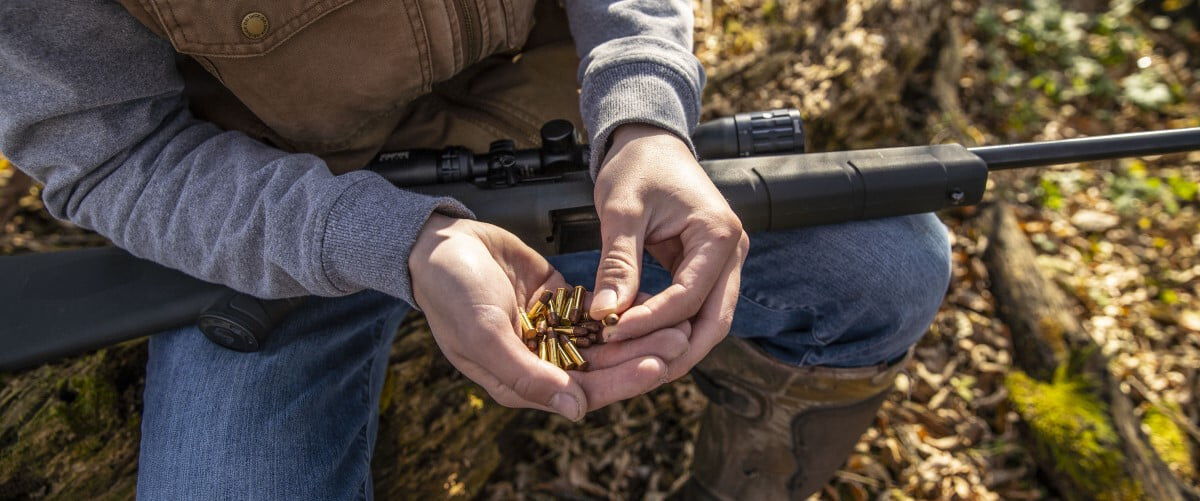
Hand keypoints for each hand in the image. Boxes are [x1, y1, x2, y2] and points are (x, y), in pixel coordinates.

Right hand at [408, 214, 689, 419]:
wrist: (439, 242)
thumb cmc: (450, 291)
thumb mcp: (483, 335)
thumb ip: (526, 375)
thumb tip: (575, 410)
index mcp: (519, 381)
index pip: (581, 392)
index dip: (621, 381)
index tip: (656, 364)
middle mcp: (539, 362)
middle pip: (601, 367)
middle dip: (639, 354)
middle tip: (678, 337)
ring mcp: (550, 332)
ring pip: (604, 340)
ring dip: (638, 332)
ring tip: (676, 319)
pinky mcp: (558, 302)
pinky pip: (596, 311)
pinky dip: (622, 307)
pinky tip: (654, 298)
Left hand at [590, 124, 749, 380]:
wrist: (649, 142)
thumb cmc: (638, 166)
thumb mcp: (622, 211)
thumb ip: (618, 263)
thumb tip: (606, 314)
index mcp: (719, 236)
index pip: (689, 297)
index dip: (650, 321)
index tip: (609, 333)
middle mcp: (733, 253)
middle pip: (713, 323)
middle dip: (673, 352)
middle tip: (628, 372)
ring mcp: (724, 264)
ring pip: (707, 323)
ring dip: (671, 346)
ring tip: (628, 362)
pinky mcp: (706, 270)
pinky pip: (692, 310)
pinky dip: (667, 328)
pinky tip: (633, 341)